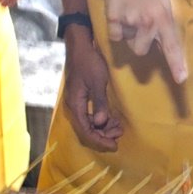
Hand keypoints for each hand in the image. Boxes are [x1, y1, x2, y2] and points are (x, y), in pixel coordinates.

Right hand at [63, 25, 123, 151]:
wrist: (80, 47)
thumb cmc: (89, 62)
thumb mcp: (97, 82)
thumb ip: (99, 103)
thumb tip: (101, 123)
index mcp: (75, 105)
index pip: (86, 131)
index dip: (100, 141)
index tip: (114, 146)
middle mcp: (73, 107)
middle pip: (86, 130)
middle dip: (103, 136)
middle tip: (119, 135)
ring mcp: (76, 103)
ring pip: (88, 124)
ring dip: (103, 128)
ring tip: (118, 127)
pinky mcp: (81, 99)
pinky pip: (89, 116)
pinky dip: (101, 119)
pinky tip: (112, 119)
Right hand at [97, 0, 187, 83]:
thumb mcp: (163, 3)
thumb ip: (162, 25)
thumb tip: (160, 47)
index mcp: (164, 18)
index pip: (172, 46)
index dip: (176, 63)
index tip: (180, 79)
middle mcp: (148, 22)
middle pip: (142, 50)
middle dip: (140, 42)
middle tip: (140, 24)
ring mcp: (130, 21)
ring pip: (128, 43)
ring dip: (129, 34)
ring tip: (131, 14)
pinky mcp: (113, 19)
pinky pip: (115, 36)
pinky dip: (116, 28)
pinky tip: (120, 12)